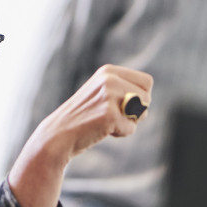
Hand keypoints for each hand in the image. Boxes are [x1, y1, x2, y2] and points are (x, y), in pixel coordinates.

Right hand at [8, 64, 151, 206]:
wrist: (58, 135)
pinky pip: (131, 128)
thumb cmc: (83, 117)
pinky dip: (120, 133)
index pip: (146, 82)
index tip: (121, 105)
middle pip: (147, 97)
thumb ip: (122, 88)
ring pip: (142, 112)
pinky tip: (102, 130)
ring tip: (106, 122)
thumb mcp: (101, 93)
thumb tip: (147, 96)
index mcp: (108, 71)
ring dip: (128, 122)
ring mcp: (109, 95)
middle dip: (136, 111)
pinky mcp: (110, 114)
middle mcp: (110, 79)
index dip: (140, 98)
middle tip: (113, 116)